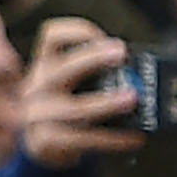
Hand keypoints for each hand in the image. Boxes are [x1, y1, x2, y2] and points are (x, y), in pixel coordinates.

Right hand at [21, 19, 143, 168]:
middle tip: (121, 54)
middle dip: (92, 58)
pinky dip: (112, 139)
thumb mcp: (67, 85)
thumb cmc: (64, 108)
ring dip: (106, 103)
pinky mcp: (47, 141)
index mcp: (45, 64)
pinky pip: (83, 139)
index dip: (77, 32)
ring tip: (132, 99)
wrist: (36, 144)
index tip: (103, 36)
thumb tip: (140, 70)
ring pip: (74, 108)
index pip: (52, 36)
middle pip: (62, 68)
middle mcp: (39, 85)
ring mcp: (39, 114)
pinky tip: (134, 138)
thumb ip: (93, 75)